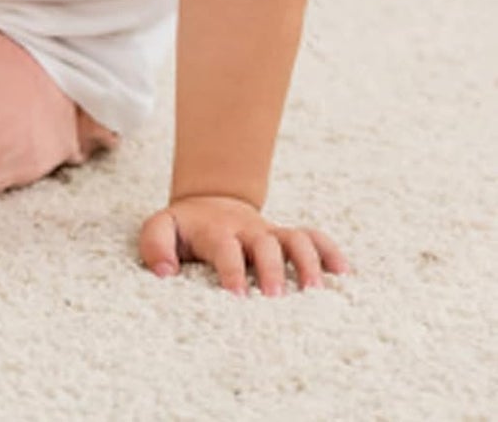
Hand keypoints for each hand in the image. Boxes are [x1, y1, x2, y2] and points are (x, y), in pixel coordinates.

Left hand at [138, 194, 351, 296]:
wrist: (209, 203)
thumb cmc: (185, 227)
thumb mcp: (161, 227)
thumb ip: (155, 244)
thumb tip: (165, 273)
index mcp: (217, 231)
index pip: (226, 249)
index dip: (231, 271)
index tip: (237, 296)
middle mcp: (248, 231)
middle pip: (266, 244)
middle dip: (272, 269)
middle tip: (276, 297)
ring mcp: (271, 233)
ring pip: (295, 239)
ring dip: (308, 262)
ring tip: (316, 291)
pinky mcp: (287, 237)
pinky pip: (313, 237)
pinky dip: (329, 250)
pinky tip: (342, 272)